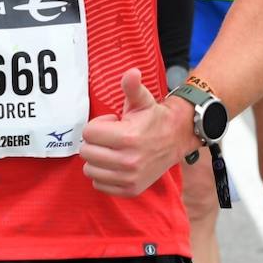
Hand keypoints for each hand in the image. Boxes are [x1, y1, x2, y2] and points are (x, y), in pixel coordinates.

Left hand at [80, 69, 193, 196]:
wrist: (176, 139)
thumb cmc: (153, 118)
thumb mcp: (142, 99)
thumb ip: (132, 86)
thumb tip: (132, 72)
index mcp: (128, 137)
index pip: (88, 133)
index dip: (97, 125)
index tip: (112, 123)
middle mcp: (128, 161)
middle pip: (87, 152)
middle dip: (95, 142)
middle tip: (111, 137)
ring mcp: (129, 178)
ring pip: (90, 170)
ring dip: (97, 159)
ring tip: (112, 150)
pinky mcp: (130, 190)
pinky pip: (99, 185)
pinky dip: (103, 175)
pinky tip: (115, 164)